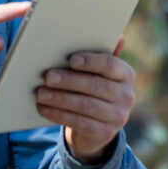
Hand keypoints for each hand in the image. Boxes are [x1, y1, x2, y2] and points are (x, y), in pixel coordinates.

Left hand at [35, 36, 135, 162]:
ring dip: (59, 98)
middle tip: (47, 76)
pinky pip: (78, 122)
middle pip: (95, 85)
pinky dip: (57, 114)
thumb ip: (99, 54)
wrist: (97, 126)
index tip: (71, 60)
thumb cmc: (92, 88)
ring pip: (85, 105)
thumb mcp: (97, 72)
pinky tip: (43, 108)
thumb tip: (117, 35)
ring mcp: (118, 116)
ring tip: (40, 92)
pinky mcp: (104, 133)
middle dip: (68, 80)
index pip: (111, 64)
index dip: (91, 61)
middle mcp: (126, 95)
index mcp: (125, 74)